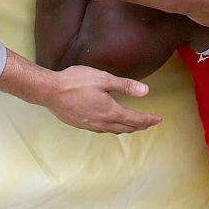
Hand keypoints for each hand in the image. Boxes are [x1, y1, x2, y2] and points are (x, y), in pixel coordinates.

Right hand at [42, 65, 161, 133]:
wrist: (50, 91)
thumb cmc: (75, 82)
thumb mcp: (103, 79)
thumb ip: (125, 86)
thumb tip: (145, 91)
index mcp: (110, 111)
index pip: (135, 119)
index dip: (148, 119)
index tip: (158, 119)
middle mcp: (102, 122)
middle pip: (126, 127)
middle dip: (140, 126)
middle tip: (150, 122)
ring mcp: (90, 125)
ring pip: (114, 130)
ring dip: (127, 128)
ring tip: (134, 125)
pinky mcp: (81, 124)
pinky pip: (102, 130)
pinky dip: (113, 127)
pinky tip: (110, 123)